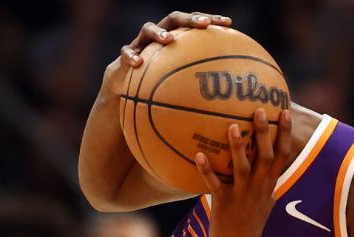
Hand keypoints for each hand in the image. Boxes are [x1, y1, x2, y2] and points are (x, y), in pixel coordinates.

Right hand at [102, 11, 233, 89]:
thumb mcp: (181, 85)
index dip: (211, 20)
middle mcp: (159, 36)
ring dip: (159, 32)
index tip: (228, 23)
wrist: (126, 90)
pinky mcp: (124, 56)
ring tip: (168, 40)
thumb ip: (199, 84)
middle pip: (174, 19)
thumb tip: (229, 100)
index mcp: (176, 39)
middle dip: (189, 19)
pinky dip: (131, 56)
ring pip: (148, 29)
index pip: (195, 23)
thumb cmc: (159, 87)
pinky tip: (138, 64)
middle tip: (203, 25)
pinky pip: (125, 52)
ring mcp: (140, 44)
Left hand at [196, 108, 294, 236]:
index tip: (285, 111)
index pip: (282, 155)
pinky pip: (215, 184)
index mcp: (269, 185)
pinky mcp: (224, 204)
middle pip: (265, 156)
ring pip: (242, 168)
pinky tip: (198, 154)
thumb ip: (266, 182)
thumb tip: (266, 164)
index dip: (285, 133)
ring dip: (238, 147)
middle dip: (264, 133)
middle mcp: (259, 188)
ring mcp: (242, 196)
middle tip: (260, 110)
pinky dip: (207, 170)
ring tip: (232, 126)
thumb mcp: (265, 201)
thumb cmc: (250, 224)